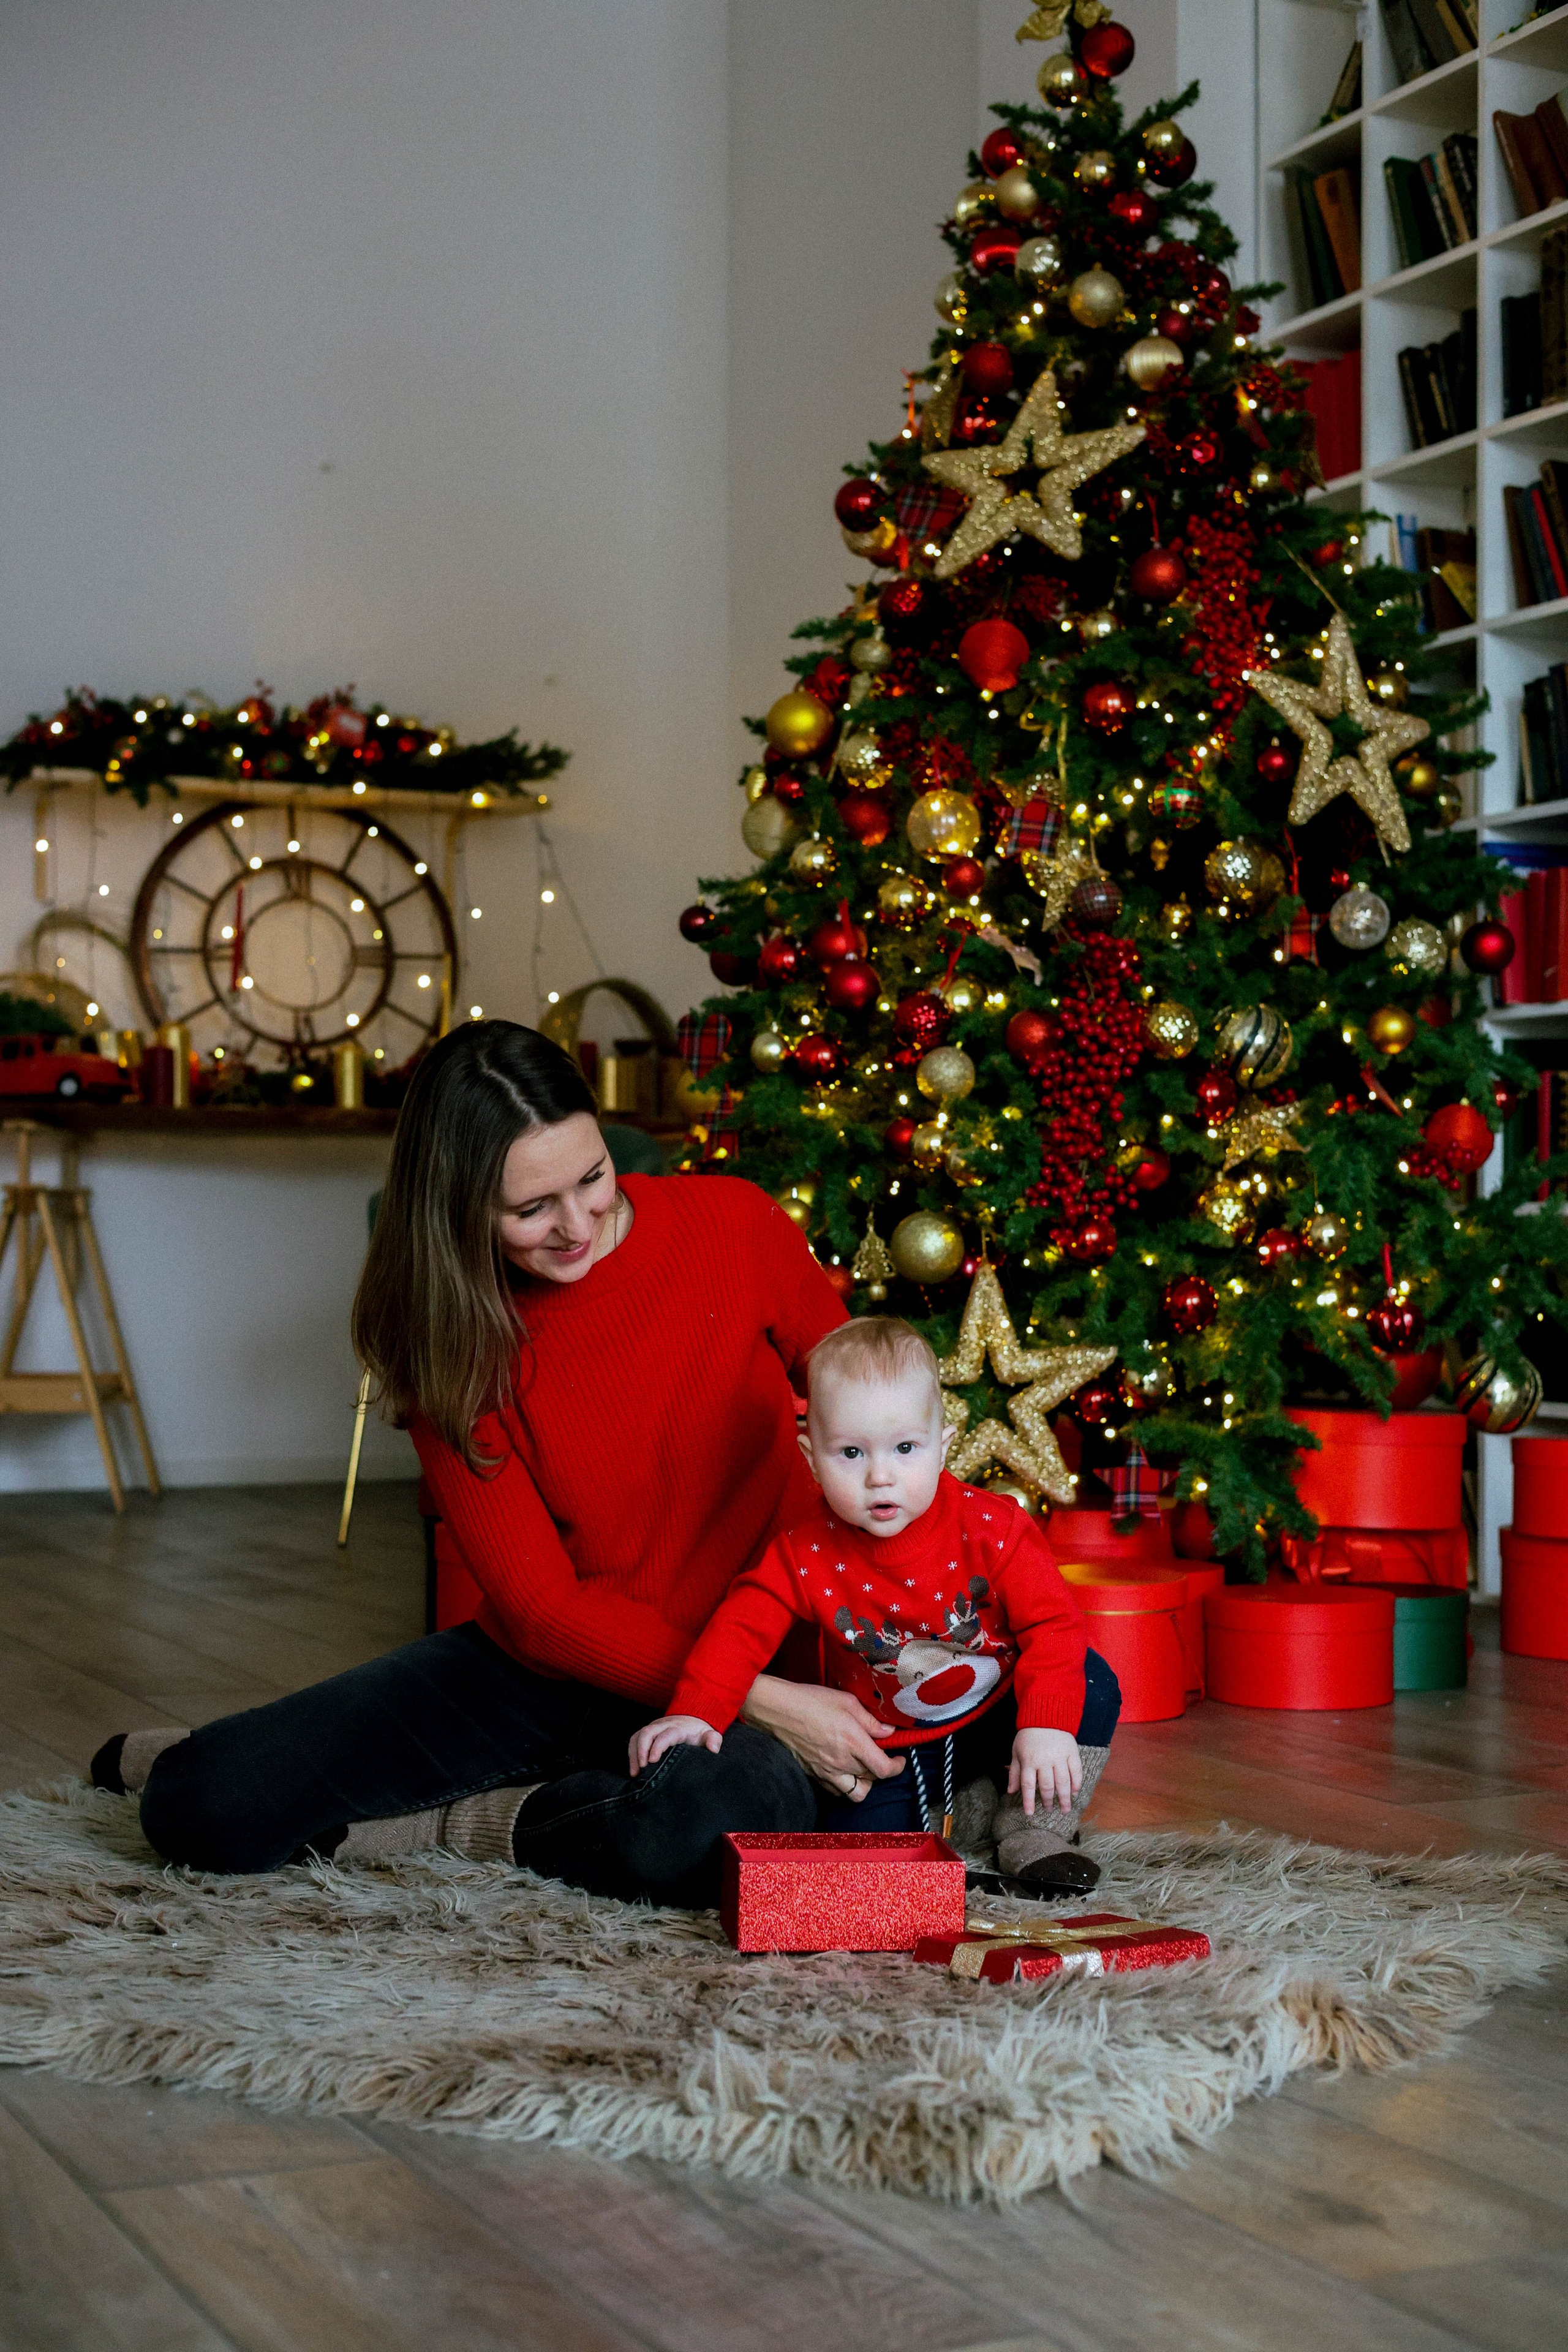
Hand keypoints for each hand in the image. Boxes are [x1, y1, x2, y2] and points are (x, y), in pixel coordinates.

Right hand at [628, 1715, 721, 1774]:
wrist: (692, 1718)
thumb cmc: (699, 1732)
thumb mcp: (710, 1734)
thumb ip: (713, 1740)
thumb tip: (713, 1748)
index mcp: (678, 1728)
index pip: (665, 1735)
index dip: (657, 1746)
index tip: (652, 1761)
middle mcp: (663, 1725)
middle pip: (647, 1733)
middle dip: (641, 1750)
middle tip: (641, 1769)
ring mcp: (654, 1728)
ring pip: (638, 1736)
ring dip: (634, 1753)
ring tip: (634, 1773)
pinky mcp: (648, 1733)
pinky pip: (635, 1739)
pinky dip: (631, 1753)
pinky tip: (633, 1769)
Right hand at [741, 1674, 904, 1802]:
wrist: (777, 1710)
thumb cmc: (810, 1701)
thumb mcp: (846, 1701)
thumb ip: (870, 1720)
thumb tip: (887, 1732)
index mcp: (853, 1742)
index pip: (883, 1769)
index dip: (897, 1767)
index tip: (899, 1759)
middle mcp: (841, 1762)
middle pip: (872, 1779)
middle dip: (881, 1769)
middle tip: (879, 1754)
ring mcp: (826, 1772)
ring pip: (855, 1793)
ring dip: (864, 1783)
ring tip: (863, 1768)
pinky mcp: (814, 1775)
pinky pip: (836, 1790)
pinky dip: (845, 1784)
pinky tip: (843, 1769)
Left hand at [1009, 1728, 1080, 1817]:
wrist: (1046, 1715)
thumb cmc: (1028, 1735)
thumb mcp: (1016, 1751)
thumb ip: (1014, 1772)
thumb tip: (1010, 1791)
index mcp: (1029, 1761)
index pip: (1028, 1786)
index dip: (1028, 1801)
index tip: (1029, 1814)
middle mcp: (1045, 1761)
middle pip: (1047, 1786)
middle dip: (1048, 1801)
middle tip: (1048, 1810)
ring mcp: (1059, 1757)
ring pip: (1063, 1782)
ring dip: (1064, 1798)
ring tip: (1065, 1809)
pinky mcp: (1072, 1752)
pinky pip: (1076, 1771)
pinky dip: (1076, 1784)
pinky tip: (1075, 1793)